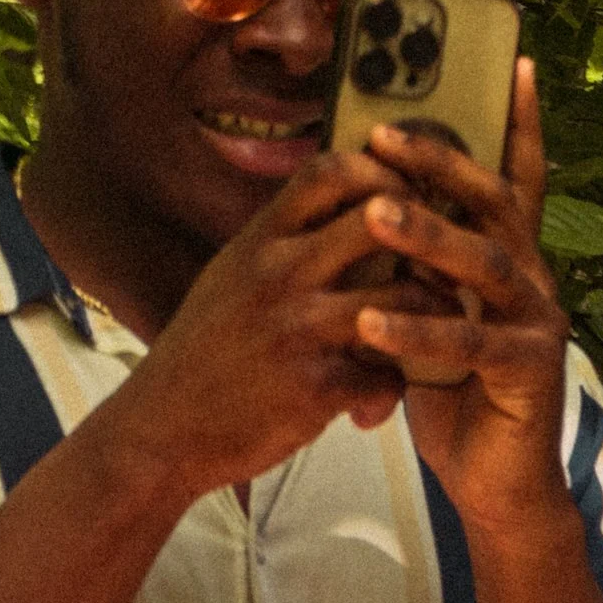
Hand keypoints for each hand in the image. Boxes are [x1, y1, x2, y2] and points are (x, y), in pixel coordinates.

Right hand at [101, 150, 438, 500]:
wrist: (160, 431)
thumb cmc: (203, 353)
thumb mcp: (231, 276)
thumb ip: (280, 241)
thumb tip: (335, 206)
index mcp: (260, 241)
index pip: (331, 171)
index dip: (381, 172)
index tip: (407, 195)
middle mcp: (280, 273)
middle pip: (381, 219)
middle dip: (426, 236)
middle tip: (441, 264)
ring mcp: (299, 329)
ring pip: (405, 297)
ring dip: (432, 316)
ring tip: (429, 336)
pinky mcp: (314, 387)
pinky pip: (387, 377)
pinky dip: (390, 392)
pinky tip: (371, 406)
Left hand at [355, 58, 576, 534]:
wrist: (495, 484)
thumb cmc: (454, 393)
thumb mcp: (427, 312)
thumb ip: (414, 266)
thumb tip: (368, 200)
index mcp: (511, 258)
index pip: (517, 176)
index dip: (521, 121)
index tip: (516, 62)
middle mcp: (534, 278)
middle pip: (495, 202)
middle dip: (442, 162)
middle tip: (385, 132)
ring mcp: (539, 322)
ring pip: (485, 264)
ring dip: (427, 235)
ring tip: (374, 214)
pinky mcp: (530, 371)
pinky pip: (470, 342)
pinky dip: (417, 331)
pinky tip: (368, 322)